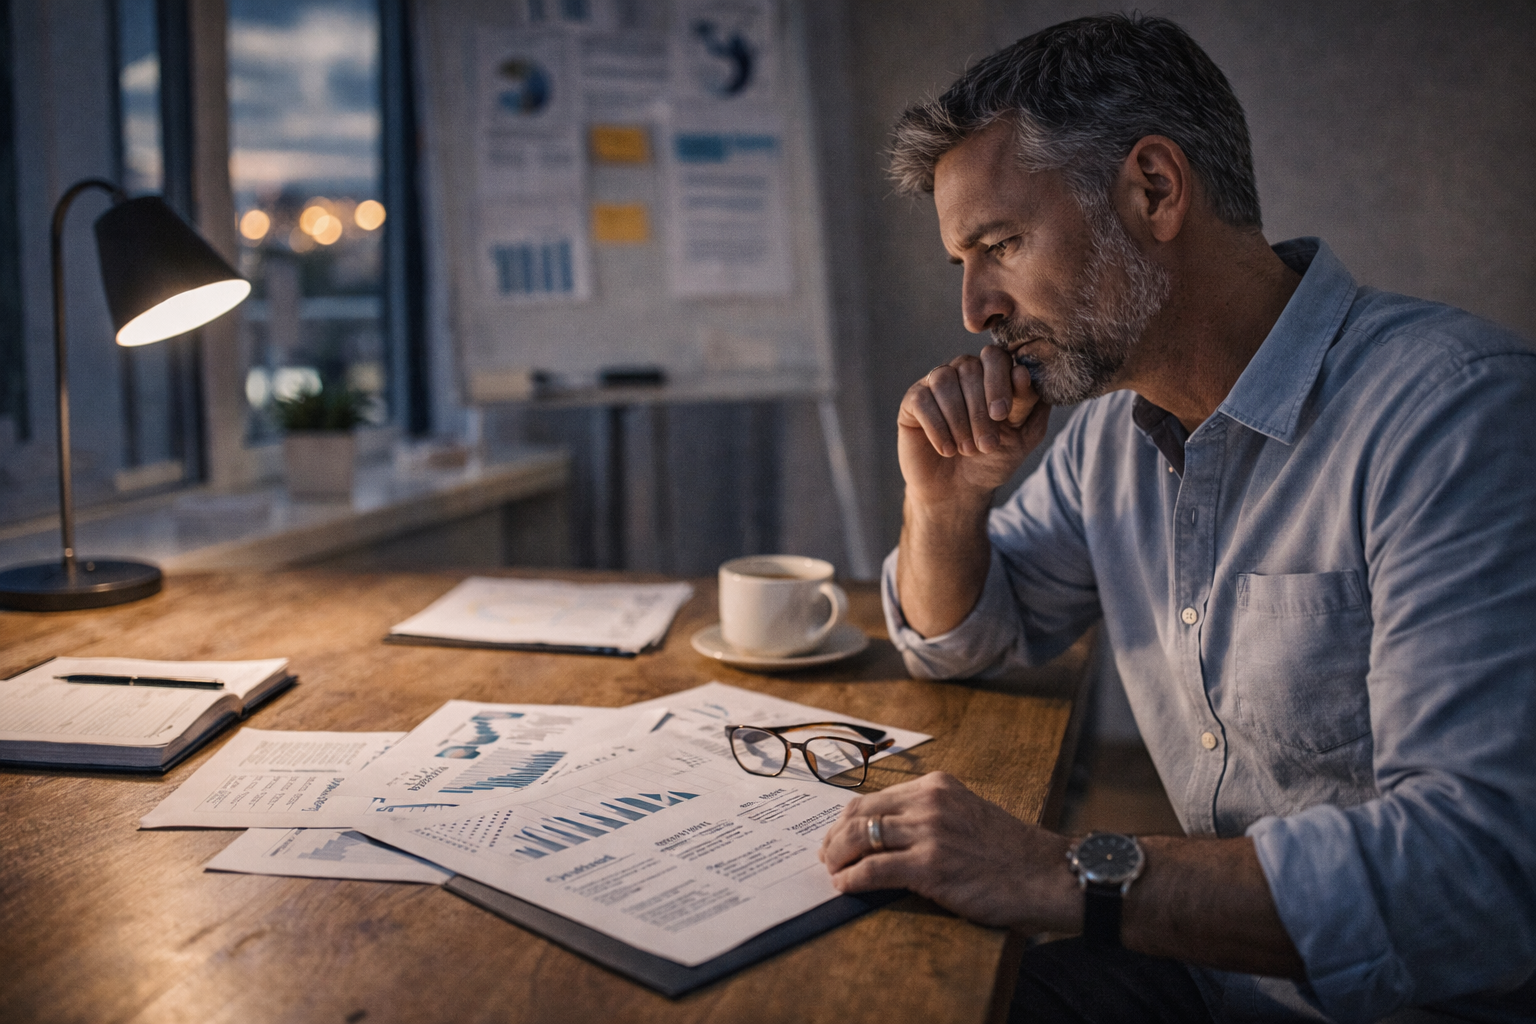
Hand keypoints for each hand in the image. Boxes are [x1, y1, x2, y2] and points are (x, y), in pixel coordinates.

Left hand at [818, 772, 1077, 930]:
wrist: (1046, 875)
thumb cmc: (1009, 853)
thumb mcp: (966, 816)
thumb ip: (929, 818)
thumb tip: (884, 838)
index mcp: (937, 786)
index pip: (874, 797)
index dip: (846, 819)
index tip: (835, 836)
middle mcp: (930, 802)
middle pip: (859, 813)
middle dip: (834, 837)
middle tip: (825, 857)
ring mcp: (930, 832)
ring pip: (860, 838)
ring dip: (837, 858)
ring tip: (831, 873)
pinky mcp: (931, 866)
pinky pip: (874, 870)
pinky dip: (852, 879)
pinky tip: (845, 887)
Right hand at [897, 344, 1049, 510]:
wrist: (958, 490)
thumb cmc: (992, 459)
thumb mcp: (1021, 435)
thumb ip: (1028, 404)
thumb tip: (1022, 372)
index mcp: (992, 373)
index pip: (995, 357)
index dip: (999, 381)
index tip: (1002, 415)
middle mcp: (963, 371)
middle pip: (969, 369)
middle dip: (980, 410)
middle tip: (987, 445)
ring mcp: (936, 384)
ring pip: (944, 381)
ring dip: (959, 419)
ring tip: (967, 450)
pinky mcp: (913, 401)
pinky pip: (923, 400)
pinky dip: (938, 428)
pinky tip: (947, 450)